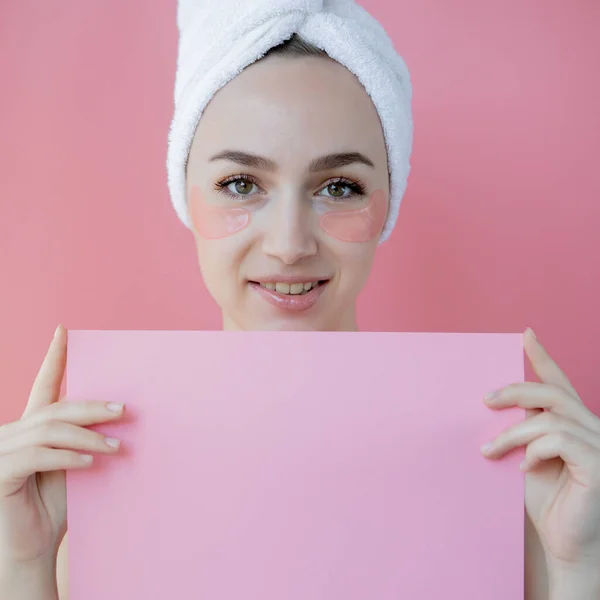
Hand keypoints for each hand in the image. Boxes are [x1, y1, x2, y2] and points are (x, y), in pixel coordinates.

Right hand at [0, 324, 124, 572]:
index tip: (63, 330)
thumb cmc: (57, 504)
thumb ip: (85, 439)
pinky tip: (91, 462)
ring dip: (87, 435)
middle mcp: (13, 431)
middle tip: (125, 410)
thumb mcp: (76, 463)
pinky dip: (67, 456)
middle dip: (93, 406)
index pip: (43, 384)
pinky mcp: (1, 472)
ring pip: (50, 429)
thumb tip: (121, 415)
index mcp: (31, 425)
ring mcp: (2, 451)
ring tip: (116, 446)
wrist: (34, 546)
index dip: (53, 357)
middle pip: (56, 407)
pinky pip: (37, 454)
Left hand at [480, 328, 599, 594]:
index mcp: (574, 423)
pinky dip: (534, 451)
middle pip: (551, 392)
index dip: (543, 357)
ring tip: (490, 451)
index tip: (526, 334)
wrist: (565, 544)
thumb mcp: (527, 456)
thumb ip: (523, 430)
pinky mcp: (599, 463)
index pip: (559, 382)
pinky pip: (558, 440)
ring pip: (548, 418)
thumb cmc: (546, 501)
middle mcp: (592, 428)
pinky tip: (525, 468)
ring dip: (512, 433)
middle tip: (485, 399)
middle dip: (515, 390)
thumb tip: (493, 403)